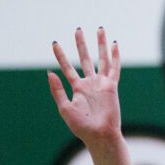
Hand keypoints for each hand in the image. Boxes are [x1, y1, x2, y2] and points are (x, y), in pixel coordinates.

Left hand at [48, 28, 122, 148]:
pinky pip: (114, 68)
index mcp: (77, 88)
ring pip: (101, 59)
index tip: (55, 43)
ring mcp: (101, 84)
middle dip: (81, 45)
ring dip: (100, 44)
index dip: (60, 55)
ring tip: (99, 29)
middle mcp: (90, 83)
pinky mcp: (112, 86)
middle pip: (85, 58)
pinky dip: (115, 57)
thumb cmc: (82, 126)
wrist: (100, 135)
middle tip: (78, 30)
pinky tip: (114, 44)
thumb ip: (57, 90)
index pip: (67, 67)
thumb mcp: (65, 108)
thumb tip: (49, 72)